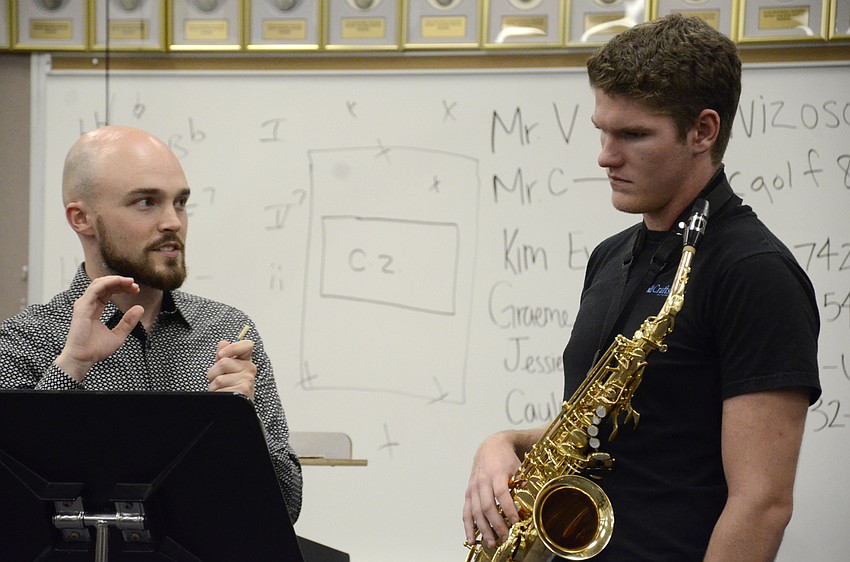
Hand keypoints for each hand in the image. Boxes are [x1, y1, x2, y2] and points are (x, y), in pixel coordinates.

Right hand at [56, 275, 142, 382]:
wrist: (83, 359)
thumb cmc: (96, 349)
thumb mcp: (119, 334)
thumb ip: (128, 322)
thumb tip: (140, 308)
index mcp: (95, 309)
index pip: (108, 292)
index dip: (122, 287)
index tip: (136, 289)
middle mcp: (88, 304)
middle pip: (104, 285)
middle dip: (120, 282)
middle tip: (135, 285)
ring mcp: (84, 305)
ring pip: (99, 284)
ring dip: (115, 280)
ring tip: (130, 282)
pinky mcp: (82, 307)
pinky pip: (95, 289)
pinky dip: (108, 283)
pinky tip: (119, 282)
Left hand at [207, 339, 255, 400]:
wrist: (237, 407)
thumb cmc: (231, 387)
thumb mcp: (226, 370)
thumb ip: (224, 355)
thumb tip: (223, 342)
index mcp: (246, 361)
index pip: (247, 345)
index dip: (233, 347)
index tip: (221, 354)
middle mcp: (250, 368)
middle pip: (223, 362)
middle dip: (213, 373)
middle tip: (216, 380)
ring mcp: (248, 379)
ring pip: (219, 378)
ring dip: (213, 386)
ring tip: (220, 389)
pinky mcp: (243, 390)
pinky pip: (221, 389)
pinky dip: (217, 393)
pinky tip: (223, 395)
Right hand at [463, 432, 522, 549]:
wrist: (490, 447)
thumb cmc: (506, 459)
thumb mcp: (518, 467)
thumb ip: (523, 484)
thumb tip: (532, 502)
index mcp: (496, 474)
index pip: (502, 494)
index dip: (509, 509)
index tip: (517, 523)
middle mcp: (482, 481)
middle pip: (487, 506)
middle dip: (496, 525)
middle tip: (506, 539)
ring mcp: (473, 488)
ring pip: (475, 512)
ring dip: (483, 529)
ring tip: (491, 544)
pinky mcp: (468, 493)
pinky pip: (466, 512)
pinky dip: (468, 527)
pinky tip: (472, 539)